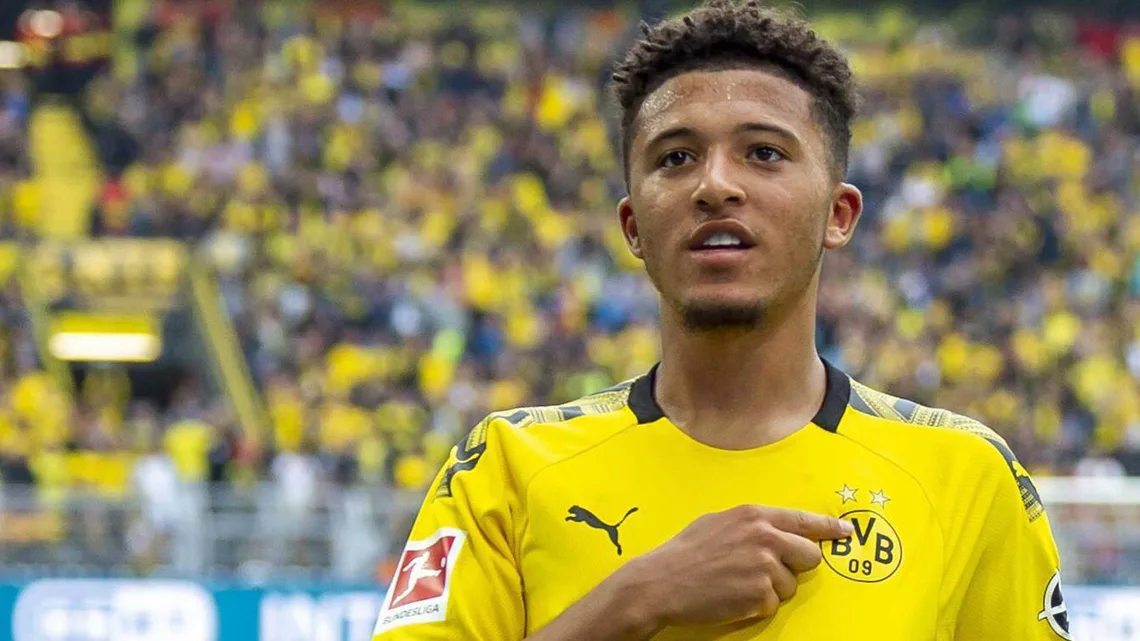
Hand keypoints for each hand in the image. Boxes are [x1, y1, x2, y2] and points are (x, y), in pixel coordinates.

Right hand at [619, 505, 852, 629]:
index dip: (829, 528)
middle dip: (795, 566)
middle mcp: (765, 537)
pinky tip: (733, 597)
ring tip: (739, 584)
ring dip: (772, 589)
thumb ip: (750, 524)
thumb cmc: (684, 552)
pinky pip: (773, 603)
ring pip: (791, 584)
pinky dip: (757, 605)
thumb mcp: (717, 522)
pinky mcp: (761, 594)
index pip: (804, 520)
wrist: (662, 582)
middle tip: (770, 571)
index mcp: (754, 515)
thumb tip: (775, 529)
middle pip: (809, 555)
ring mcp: (765, 567)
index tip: (846, 532)